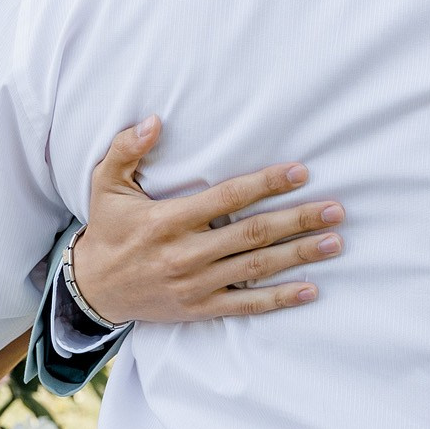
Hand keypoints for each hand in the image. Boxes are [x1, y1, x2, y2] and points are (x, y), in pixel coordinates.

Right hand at [71, 116, 343, 324]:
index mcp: (168, 220)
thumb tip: (154, 120)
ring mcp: (196, 284)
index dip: (266, 184)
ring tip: (334, 242)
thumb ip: (126, 149)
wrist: (93, 290)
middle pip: (253, 234)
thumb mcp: (105, 185)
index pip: (228, 198)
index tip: (300, 172)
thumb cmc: (108, 230)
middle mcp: (187, 253)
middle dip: (297, 220)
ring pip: (257, 268)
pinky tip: (310, 290)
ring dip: (299, 255)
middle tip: (336, 209)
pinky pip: (246, 305)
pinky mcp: (200, 308)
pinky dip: (280, 300)